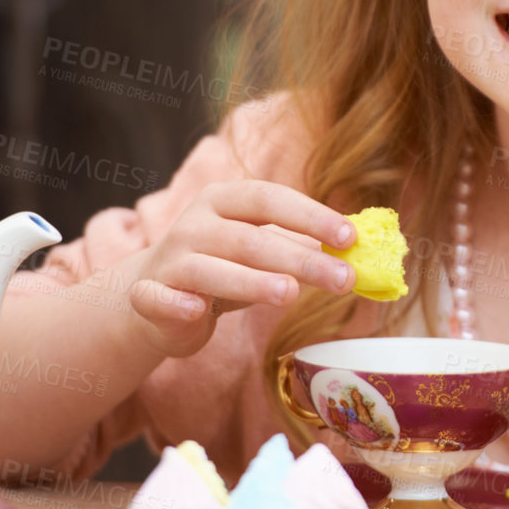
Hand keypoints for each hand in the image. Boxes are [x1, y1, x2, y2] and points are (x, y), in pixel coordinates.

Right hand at [123, 181, 358, 357]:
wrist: (154, 300)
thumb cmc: (222, 269)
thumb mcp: (261, 252)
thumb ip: (302, 248)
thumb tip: (360, 253)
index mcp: (224, 201)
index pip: (270, 199)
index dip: (310, 215)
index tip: (350, 236)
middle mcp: (194, 224)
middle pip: (249, 239)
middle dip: (300, 259)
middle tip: (342, 278)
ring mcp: (169, 259)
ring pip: (210, 269)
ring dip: (251, 281)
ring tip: (290, 294)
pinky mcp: (147, 294)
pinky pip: (158, 297)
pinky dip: (175, 302)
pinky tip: (197, 310)